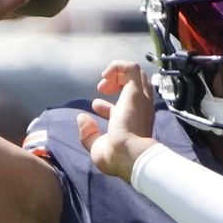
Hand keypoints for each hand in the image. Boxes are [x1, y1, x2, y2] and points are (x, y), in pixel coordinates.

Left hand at [78, 60, 158, 181]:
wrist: (130, 156)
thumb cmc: (116, 157)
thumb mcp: (97, 147)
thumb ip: (88, 134)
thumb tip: (82, 117)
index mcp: (134, 123)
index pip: (125, 107)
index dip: (108, 105)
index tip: (95, 105)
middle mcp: (140, 109)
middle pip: (135, 85)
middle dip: (117, 82)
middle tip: (102, 89)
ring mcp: (140, 99)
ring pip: (136, 74)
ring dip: (118, 73)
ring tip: (103, 81)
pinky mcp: (135, 91)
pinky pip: (131, 68)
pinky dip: (118, 66)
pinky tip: (106, 74)